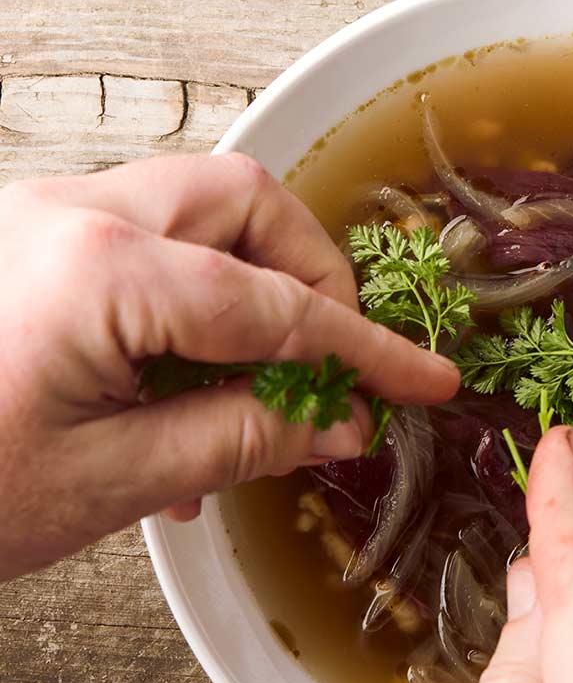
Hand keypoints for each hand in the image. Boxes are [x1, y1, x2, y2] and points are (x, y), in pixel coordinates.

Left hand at [0, 155, 458, 580]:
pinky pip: (140, 235)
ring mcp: (41, 217)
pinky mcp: (25, 241)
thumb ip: (240, 436)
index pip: (275, 305)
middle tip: (332, 359)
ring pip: (192, 204)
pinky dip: (190, 290)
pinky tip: (188, 380)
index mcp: (99, 267)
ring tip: (257, 378)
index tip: (423, 380)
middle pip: (240, 199)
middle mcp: (72, 212)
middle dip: (306, 272)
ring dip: (248, 277)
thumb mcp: (106, 483)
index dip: (362, 351)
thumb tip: (338, 425)